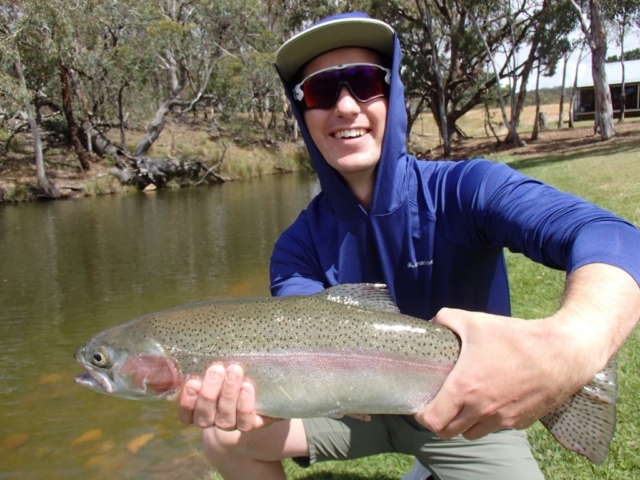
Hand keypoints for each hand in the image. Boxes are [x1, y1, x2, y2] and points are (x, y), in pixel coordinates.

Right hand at [177, 364, 276, 431]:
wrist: (262, 385)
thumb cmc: (230, 367)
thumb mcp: (216, 362)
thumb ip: (201, 360)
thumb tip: (181, 347)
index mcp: (197, 407)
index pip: (185, 412)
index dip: (186, 401)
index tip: (192, 382)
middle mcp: (212, 418)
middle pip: (204, 415)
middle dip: (209, 393)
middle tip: (216, 370)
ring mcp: (232, 423)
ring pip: (224, 418)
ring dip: (228, 394)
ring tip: (234, 371)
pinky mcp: (252, 423)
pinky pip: (246, 422)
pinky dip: (245, 405)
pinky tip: (247, 387)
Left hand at [414, 308, 597, 439]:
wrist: (562, 353)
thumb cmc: (516, 337)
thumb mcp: (475, 321)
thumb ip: (447, 318)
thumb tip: (432, 321)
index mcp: (465, 389)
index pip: (433, 421)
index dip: (422, 415)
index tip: (421, 405)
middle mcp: (481, 410)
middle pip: (448, 432)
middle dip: (439, 421)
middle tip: (438, 404)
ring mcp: (502, 419)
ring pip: (471, 433)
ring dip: (462, 423)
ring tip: (462, 404)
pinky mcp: (520, 422)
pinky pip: (495, 428)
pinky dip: (486, 420)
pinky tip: (489, 400)